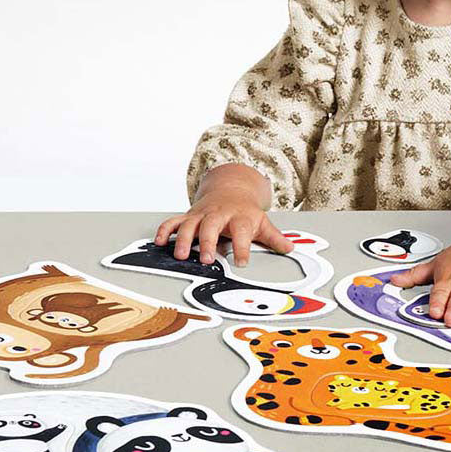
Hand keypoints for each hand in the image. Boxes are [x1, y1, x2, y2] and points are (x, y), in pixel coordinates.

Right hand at [155, 164, 292, 264]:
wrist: (231, 189)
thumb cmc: (245, 211)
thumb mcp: (262, 222)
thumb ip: (274, 238)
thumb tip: (290, 248)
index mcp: (240, 217)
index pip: (242, 231)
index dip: (242, 248)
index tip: (242, 262)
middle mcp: (219, 214)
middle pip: (212, 226)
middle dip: (208, 242)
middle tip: (207, 259)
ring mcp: (202, 215)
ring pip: (189, 224)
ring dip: (183, 239)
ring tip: (181, 255)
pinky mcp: (189, 216)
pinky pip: (173, 221)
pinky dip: (164, 230)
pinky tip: (160, 242)